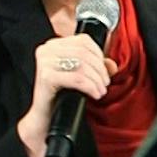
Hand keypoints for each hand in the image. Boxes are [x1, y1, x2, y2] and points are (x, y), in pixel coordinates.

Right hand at [15, 33, 117, 156]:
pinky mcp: (46, 77)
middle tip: (105, 83)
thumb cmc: (61, 94)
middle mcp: (46, 50)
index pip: (84, 40)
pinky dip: (91, 87)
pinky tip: (95, 94)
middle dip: (100, 69)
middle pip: (84, 52)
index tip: (105, 70)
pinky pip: (77, 79)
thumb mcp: (80, 75)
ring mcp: (44, 62)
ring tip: (101, 90)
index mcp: (53, 44)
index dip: (99, 54)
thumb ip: (96, 65)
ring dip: (97, 79)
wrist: (45, 115)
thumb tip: (111, 64)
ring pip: (82, 65)